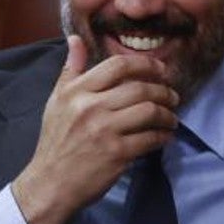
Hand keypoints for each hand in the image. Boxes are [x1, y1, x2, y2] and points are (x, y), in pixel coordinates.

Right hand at [11, 35, 178, 223]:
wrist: (50, 183)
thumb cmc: (56, 140)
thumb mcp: (57, 101)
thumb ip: (70, 69)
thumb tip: (75, 40)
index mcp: (77, 91)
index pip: (118, 66)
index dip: (146, 64)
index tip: (161, 70)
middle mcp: (91, 107)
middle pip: (140, 88)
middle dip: (164, 91)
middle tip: (173, 96)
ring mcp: (105, 131)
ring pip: (149, 111)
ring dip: (167, 114)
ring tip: (171, 117)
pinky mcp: (116, 153)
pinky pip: (150, 138)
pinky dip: (163, 136)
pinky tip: (164, 136)